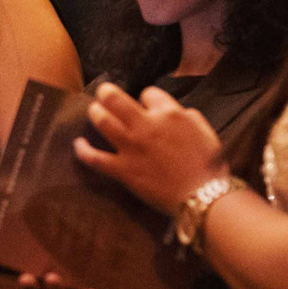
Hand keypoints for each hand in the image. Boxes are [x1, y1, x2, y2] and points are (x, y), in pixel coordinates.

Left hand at [72, 82, 226, 216]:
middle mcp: (146, 125)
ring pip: (102, 121)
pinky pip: (95, 158)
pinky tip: (78, 144)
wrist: (203, 195)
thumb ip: (187, 115)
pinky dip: (83, 151)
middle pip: (115, 98)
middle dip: (106, 92)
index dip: (145, 99)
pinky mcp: (123, 170)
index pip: (148, 93)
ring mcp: (132, 147)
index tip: (146, 107)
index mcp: (169, 114)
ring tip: (93, 111)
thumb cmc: (209, 165)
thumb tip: (175, 112)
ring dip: (95, 113)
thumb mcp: (204, 129)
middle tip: (103, 94)